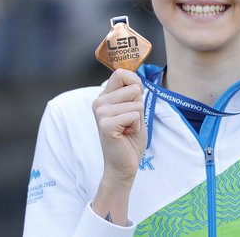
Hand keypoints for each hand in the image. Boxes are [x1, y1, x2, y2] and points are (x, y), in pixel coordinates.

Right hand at [92, 68, 146, 185]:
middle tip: (130, 121)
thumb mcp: (135, 110)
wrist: (124, 165)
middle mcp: (99, 102)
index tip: (136, 99)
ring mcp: (101, 113)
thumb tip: (136, 80)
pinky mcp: (106, 124)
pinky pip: (134, 115)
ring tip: (127, 129)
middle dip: (139, 105)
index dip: (135, 82)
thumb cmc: (130, 138)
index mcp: (105, 97)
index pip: (120, 73)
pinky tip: (126, 135)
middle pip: (133, 87)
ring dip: (138, 118)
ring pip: (136, 102)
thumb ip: (133, 94)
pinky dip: (136, 125)